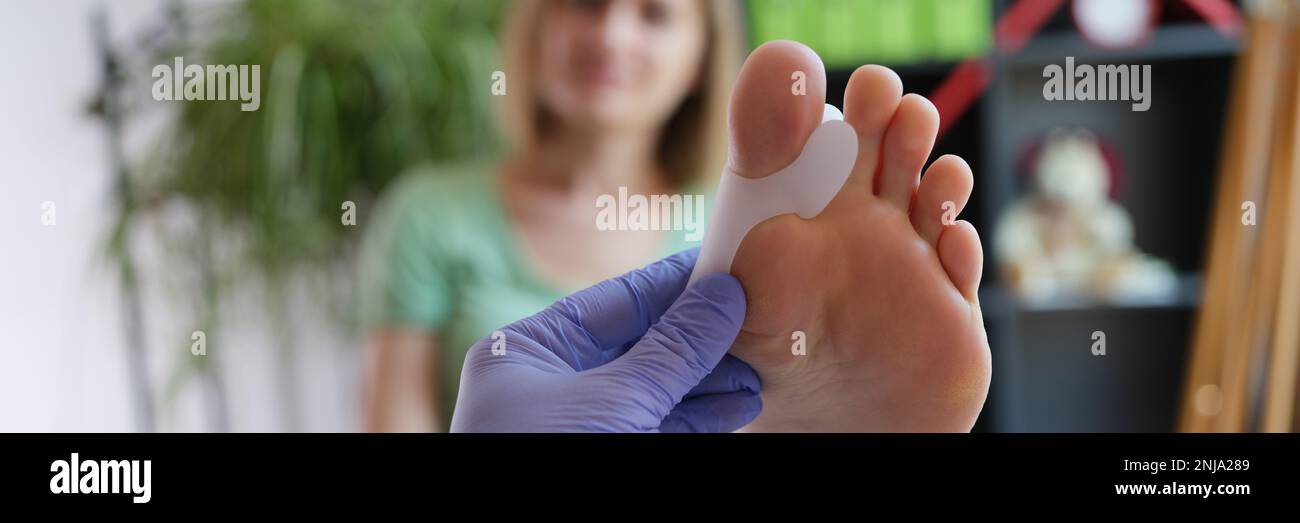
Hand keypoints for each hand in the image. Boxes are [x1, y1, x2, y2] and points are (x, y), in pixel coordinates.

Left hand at [450, 249, 759, 431]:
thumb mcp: (614, 401)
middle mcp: (548, 386)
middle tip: (757, 314)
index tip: (725, 263)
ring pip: (655, 391)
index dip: (672, 283)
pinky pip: (658, 428)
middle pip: (639, 345)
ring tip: (760, 366)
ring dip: (710, 380)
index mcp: (525, 353)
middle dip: (701, 336)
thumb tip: (723, 294)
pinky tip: (740, 405)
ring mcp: (576, 427)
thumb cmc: (549, 463)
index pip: (613, 302)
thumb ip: (673, 350)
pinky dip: (699, 419)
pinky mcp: (606, 456)